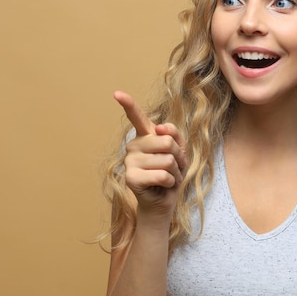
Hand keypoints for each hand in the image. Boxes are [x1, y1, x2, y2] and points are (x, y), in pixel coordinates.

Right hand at [113, 91, 186, 221]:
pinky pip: (163, 175)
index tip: (117, 93)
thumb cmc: (171, 174)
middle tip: (173, 167)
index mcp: (145, 136)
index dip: (128, 104)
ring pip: (167, 159)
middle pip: (167, 141)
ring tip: (168, 178)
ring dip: (175, 172)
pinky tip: (162, 186)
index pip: (136, 117)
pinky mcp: (131, 178)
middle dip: (178, 157)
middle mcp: (134, 145)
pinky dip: (170, 183)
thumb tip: (160, 127)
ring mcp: (130, 161)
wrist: (164, 201)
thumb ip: (175, 135)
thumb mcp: (179, 152)